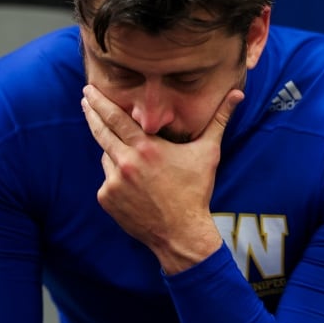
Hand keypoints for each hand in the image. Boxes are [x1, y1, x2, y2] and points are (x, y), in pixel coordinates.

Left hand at [81, 84, 243, 273]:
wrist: (182, 233)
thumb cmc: (196, 191)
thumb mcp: (208, 152)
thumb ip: (220, 120)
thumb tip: (238, 93)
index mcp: (146, 148)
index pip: (116, 118)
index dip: (101, 102)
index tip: (89, 89)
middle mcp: (126, 163)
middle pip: (101, 131)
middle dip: (92, 112)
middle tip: (85, 98)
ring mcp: (113, 182)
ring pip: (106, 156)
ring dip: (114, 152)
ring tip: (134, 161)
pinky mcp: (107, 199)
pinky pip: (107, 179)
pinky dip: (115, 176)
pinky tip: (133, 184)